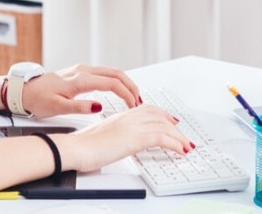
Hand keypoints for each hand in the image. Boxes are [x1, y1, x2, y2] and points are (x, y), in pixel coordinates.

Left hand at [21, 64, 141, 117]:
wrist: (25, 90)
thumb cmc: (38, 99)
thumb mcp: (57, 107)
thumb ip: (79, 107)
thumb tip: (99, 106)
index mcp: (80, 79)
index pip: (112, 83)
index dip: (126, 94)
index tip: (134, 106)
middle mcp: (83, 70)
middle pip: (116, 73)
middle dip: (131, 86)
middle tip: (140, 101)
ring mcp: (82, 69)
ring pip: (111, 71)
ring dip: (125, 82)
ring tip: (134, 97)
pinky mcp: (80, 72)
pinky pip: (104, 72)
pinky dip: (117, 80)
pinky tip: (119, 89)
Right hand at [56, 105, 192, 172]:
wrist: (75, 147)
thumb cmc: (82, 145)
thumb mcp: (101, 137)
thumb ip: (114, 136)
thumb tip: (118, 143)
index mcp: (120, 116)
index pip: (147, 110)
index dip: (162, 115)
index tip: (170, 121)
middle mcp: (128, 117)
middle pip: (159, 116)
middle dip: (174, 126)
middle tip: (183, 135)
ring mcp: (132, 126)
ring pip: (164, 126)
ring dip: (179, 137)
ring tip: (186, 146)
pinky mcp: (135, 137)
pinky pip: (163, 137)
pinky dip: (176, 144)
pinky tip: (180, 151)